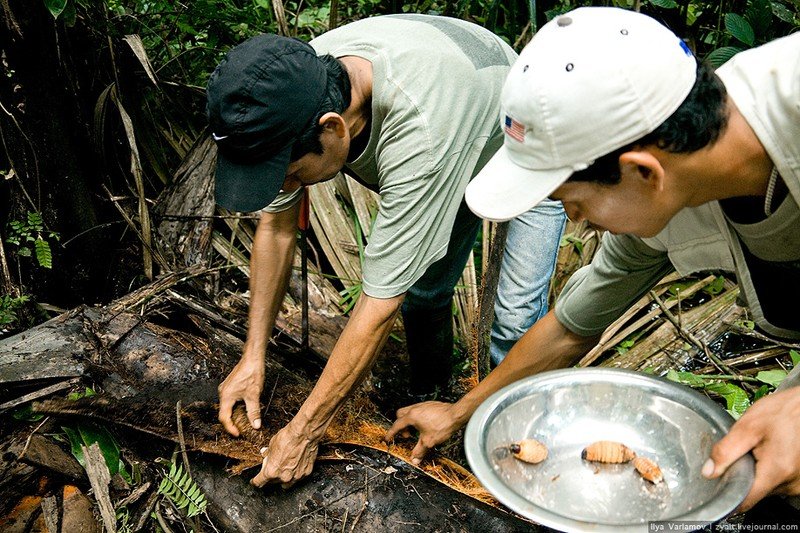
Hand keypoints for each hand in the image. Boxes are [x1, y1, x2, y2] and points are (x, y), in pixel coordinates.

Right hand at [218, 355, 264, 435]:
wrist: (252, 358)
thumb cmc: (251, 373)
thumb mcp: (254, 395)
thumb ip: (254, 411)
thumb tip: (255, 425)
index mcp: (226, 396)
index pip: (224, 417)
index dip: (230, 428)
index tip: (237, 434)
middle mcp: (223, 392)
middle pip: (224, 412)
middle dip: (232, 422)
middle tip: (240, 429)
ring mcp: (225, 388)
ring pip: (227, 406)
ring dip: (234, 414)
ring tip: (243, 421)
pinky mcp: (230, 385)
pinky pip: (230, 399)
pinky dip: (235, 406)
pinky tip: (244, 407)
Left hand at [251, 423, 318, 486]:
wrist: (304, 433)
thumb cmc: (288, 438)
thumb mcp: (271, 445)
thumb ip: (267, 454)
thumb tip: (265, 455)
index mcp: (271, 471)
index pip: (259, 482)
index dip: (256, 481)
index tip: (255, 480)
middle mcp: (284, 477)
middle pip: (273, 483)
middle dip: (272, 476)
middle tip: (274, 466)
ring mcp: (296, 476)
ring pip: (287, 484)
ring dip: (284, 477)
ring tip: (285, 467)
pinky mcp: (306, 473)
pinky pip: (298, 477)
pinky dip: (296, 472)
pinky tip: (296, 464)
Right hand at [385, 401, 460, 464]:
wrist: (456, 414)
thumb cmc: (443, 424)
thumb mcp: (428, 441)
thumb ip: (419, 451)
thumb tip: (414, 459)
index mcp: (412, 416)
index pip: (397, 425)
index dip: (391, 433)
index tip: (388, 438)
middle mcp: (416, 408)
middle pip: (401, 415)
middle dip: (400, 426)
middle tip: (406, 436)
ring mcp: (423, 406)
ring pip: (410, 412)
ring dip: (410, 422)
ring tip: (416, 432)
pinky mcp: (430, 405)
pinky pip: (418, 411)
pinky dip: (417, 419)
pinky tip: (425, 426)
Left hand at [702, 386, 799, 510]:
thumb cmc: (785, 412)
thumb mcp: (747, 427)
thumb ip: (725, 451)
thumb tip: (709, 472)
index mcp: (776, 472)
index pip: (744, 501)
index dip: (727, 495)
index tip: (718, 486)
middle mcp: (791, 484)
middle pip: (754, 492)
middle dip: (744, 474)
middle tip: (747, 451)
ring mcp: (799, 484)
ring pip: (766, 487)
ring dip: (758, 471)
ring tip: (763, 449)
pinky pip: (778, 482)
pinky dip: (770, 470)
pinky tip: (773, 453)